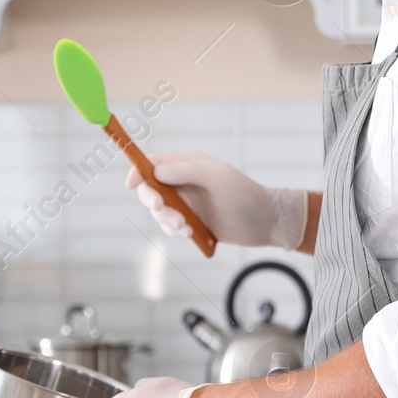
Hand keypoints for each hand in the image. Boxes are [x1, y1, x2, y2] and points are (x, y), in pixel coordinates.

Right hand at [126, 152, 306, 248]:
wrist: (266, 223)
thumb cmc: (245, 195)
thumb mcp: (217, 178)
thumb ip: (186, 171)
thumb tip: (155, 173)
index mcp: (188, 165)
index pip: (153, 163)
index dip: (138, 171)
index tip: (132, 184)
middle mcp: (184, 183)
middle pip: (151, 189)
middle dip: (153, 202)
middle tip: (162, 209)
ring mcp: (188, 204)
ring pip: (160, 212)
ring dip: (167, 221)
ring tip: (186, 227)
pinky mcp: (192, 223)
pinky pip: (171, 228)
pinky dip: (175, 232)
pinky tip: (190, 234)